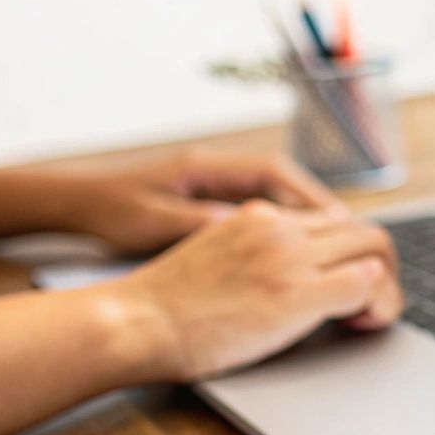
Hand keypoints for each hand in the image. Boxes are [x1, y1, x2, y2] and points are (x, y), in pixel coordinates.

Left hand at [65, 149, 341, 254]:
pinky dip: (286, 240)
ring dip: (310, 231)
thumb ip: (203, 222)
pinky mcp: (209, 212)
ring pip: (277, 207)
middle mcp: (215, 173)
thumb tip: (252, 226)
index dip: (313, 199)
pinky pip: (261, 222)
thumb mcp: (154, 221)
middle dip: (326, 218)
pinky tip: (297, 267)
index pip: (276, 174)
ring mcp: (213, 192)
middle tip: (359, 248)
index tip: (341, 224)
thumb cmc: (107, 212)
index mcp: (206, 167)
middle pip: (287, 188)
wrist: (75, 207)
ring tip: (340, 261)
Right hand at [110, 201, 403, 381]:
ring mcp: (290, 257)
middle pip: (364, 229)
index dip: (350, 253)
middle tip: (371, 304)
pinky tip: (360, 326)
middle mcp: (279, 227)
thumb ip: (250, 255)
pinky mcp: (297, 293)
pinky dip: (381, 305)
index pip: (331, 220)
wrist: (133, 322)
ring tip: (370, 317)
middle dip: (381, 267)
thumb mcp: (211, 258)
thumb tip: (280, 280)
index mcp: (256, 216)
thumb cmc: (162, 308)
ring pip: (377, 249)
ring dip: (387, 285)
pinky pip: (370, 284)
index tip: (347, 283)